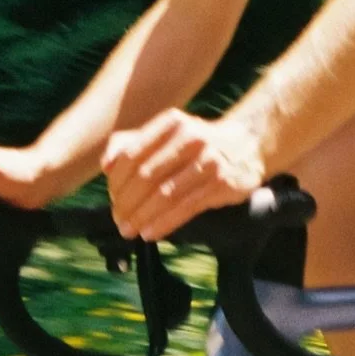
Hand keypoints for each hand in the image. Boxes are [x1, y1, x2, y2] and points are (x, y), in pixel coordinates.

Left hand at [103, 111, 265, 241]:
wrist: (248, 144)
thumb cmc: (199, 142)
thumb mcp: (168, 133)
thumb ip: (133, 143)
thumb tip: (106, 164)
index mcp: (171, 123)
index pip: (132, 154)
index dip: (117, 181)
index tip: (112, 198)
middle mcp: (190, 137)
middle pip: (146, 176)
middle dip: (127, 202)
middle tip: (118, 220)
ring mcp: (208, 160)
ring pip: (165, 194)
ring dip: (142, 216)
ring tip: (129, 230)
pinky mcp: (221, 183)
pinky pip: (185, 207)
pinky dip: (164, 223)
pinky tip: (151, 232)